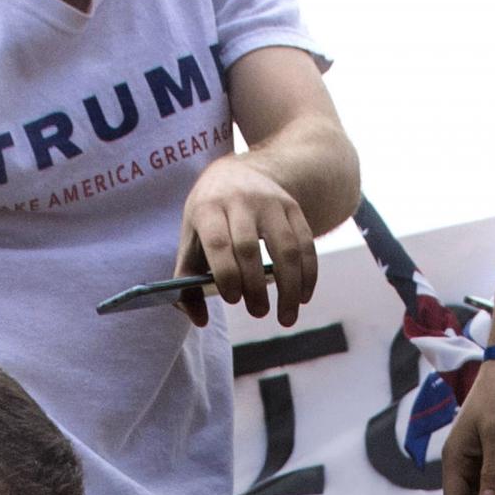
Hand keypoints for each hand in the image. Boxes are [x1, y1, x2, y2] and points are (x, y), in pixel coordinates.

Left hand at [174, 156, 317, 328]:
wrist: (234, 173)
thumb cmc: (208, 218)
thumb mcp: (190, 239)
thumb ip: (187, 281)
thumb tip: (200, 321)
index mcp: (208, 209)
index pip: (219, 243)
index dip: (227, 274)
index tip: (233, 300)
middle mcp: (240, 201)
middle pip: (250, 249)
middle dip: (255, 287)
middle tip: (258, 313)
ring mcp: (270, 202)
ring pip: (286, 248)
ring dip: (289, 287)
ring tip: (286, 317)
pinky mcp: (293, 207)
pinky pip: (305, 243)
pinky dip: (308, 273)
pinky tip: (303, 297)